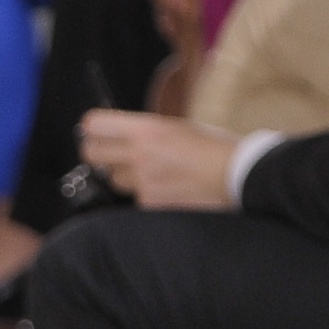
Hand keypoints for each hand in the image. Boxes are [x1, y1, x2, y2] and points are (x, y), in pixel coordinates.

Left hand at [77, 108, 238, 207]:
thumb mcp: (177, 127)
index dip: (92, 128)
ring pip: (114, 178)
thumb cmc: (213, 147)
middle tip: (109, 153)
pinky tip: (167, 186)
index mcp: (147, 128)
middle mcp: (139, 154)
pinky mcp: (150, 202)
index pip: (94, 125)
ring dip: (125, 175)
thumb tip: (117, 135)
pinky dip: (145, 193)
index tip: (95, 131)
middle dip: (97, 153)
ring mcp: (142, 181)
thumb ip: (144, 131)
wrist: (238, 175)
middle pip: (91, 153)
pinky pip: (135, 197)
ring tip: (152, 171)